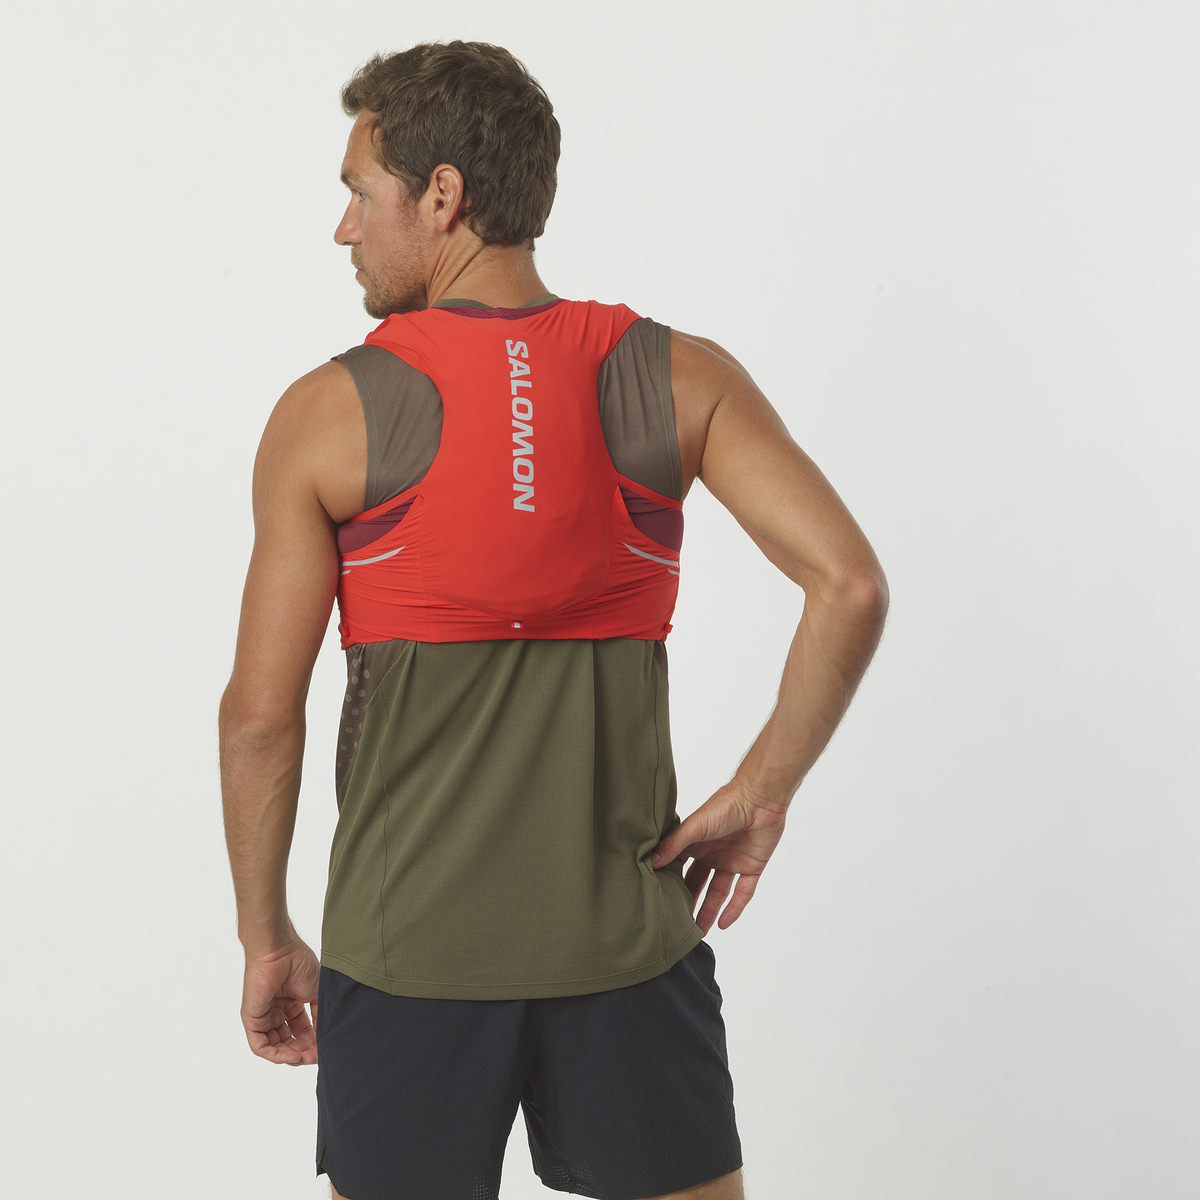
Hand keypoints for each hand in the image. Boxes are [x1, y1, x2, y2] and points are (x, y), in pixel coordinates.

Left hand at [240, 939, 319, 1064]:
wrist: (279, 950)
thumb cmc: (298, 963)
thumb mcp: (315, 992)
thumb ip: (318, 1015)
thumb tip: (324, 1036)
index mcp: (290, 1004)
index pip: (301, 1031)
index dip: (313, 1042)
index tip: (324, 1050)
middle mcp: (276, 1012)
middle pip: (289, 1041)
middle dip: (303, 1052)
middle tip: (316, 1058)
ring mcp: (263, 1016)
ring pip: (275, 1047)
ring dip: (291, 1056)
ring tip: (305, 1058)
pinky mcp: (251, 1020)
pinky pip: (261, 1046)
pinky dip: (276, 1054)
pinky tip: (292, 1055)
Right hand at [651, 781, 786, 932]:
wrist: (760, 799)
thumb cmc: (725, 805)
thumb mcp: (695, 826)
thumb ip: (675, 844)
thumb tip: (653, 862)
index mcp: (696, 843)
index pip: (680, 868)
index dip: (671, 883)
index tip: (658, 902)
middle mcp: (712, 854)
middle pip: (698, 884)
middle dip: (688, 902)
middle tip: (676, 924)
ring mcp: (732, 861)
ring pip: (719, 892)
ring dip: (709, 911)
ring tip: (698, 932)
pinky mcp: (752, 867)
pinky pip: (743, 893)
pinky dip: (734, 909)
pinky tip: (724, 924)